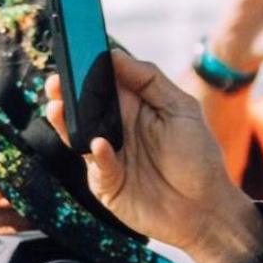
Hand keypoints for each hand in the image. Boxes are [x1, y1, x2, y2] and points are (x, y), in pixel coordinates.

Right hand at [73, 50, 262, 262]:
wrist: (207, 210)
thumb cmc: (199, 159)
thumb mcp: (183, 110)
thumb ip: (150, 80)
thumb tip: (114, 55)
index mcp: (132, 106)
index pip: (102, 81)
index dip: (86, 67)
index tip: (73, 52)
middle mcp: (115, 128)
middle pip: (81, 105)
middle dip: (64, 92)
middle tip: (55, 82)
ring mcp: (106, 154)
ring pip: (75, 132)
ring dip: (64, 119)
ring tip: (57, 108)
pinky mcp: (104, 181)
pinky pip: (93, 163)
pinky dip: (96, 153)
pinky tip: (99, 145)